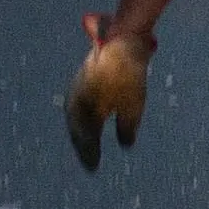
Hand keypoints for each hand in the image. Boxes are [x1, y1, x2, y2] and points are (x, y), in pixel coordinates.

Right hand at [64, 29, 151, 172]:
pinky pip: (80, 104)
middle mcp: (75, 98)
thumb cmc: (127, 75)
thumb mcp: (132, 106)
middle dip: (82, 146)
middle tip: (88, 162)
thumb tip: (124, 144)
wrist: (124, 39)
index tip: (93, 169)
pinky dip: (84, 117)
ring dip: (80, 132)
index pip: (84, 138)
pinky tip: (92, 119)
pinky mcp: (85, 78)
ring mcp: (78, 86)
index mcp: (83, 107)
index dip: (88, 154)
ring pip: (76, 116)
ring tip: (87, 144)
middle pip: (76, 128)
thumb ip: (126, 128)